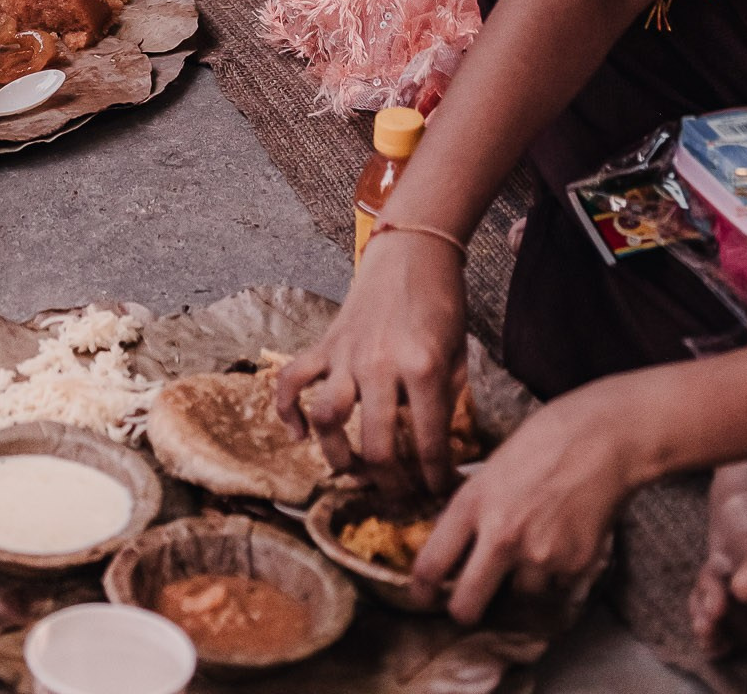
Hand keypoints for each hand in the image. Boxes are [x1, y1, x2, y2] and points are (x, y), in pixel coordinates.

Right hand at [275, 226, 467, 486]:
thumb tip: (435, 447)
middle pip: (377, 446)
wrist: (412, 250)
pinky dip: (288, 410)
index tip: (439, 492)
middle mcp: (379, 364)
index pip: (428, 443)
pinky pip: (293, 380)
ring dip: (338, 455)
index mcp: (421, 368)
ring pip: (328, 419)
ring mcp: (346, 354)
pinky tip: (298, 434)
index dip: (435, 478)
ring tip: (353, 470)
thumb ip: (445, 400)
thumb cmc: (442, 302)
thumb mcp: (458, 353)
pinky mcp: (326, 343)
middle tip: (400, 496)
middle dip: (391, 484)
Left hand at [408, 386, 631, 622]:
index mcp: (474, 504)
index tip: (421, 596)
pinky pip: (554, 589)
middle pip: (466, 607)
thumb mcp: (491, 469)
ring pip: (517, 599)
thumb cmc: (543, 441)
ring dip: (520, 585)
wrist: (602, 439)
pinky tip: (561, 542)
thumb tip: (455, 547)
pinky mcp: (574, 566)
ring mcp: (540, 555)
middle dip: (463, 611)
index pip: (432, 564)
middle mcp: (502, 536)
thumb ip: (473, 509)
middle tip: (468, 605)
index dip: (421, 588)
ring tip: (534, 547)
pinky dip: (554, 577)